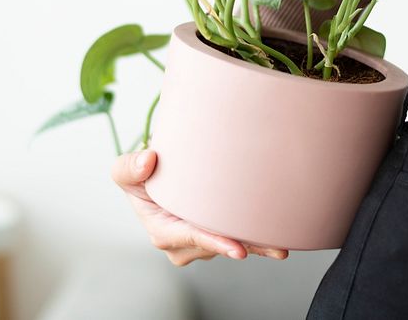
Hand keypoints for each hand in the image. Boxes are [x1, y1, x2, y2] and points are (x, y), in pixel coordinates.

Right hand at [111, 149, 289, 266]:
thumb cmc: (142, 179)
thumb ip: (129, 167)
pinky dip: (258, 242)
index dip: (214, 241)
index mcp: (162, 232)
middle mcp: (184, 245)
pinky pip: (239, 241)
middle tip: (274, 248)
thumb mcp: (126, 172)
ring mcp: (203, 244)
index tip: (237, 248)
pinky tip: (278, 243)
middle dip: (246, 247)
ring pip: (232, 245)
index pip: (192, 237)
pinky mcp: (217, 237)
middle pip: (218, 244)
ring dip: (256, 245)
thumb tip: (148, 159)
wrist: (155, 183)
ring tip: (281, 245)